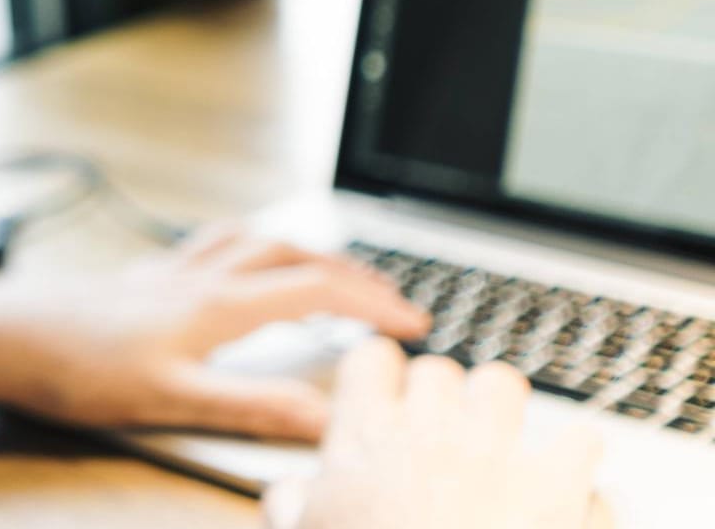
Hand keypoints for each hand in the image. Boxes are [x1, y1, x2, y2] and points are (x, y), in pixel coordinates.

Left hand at [0, 226, 430, 439]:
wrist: (4, 334)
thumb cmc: (78, 367)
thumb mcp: (172, 400)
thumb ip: (251, 406)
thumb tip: (326, 416)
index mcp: (216, 305)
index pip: (316, 289)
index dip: (372, 303)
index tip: (413, 324)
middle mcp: (197, 275)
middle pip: (293, 254)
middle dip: (351, 272)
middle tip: (390, 299)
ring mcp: (168, 270)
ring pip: (252, 239)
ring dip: (301, 249)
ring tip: (330, 269)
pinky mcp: (141, 275)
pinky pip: (211, 243)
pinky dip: (246, 244)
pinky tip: (236, 261)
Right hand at [263, 339, 609, 527]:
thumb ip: (290, 505)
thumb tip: (285, 491)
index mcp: (366, 438)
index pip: (372, 359)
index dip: (379, 376)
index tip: (384, 395)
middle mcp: (431, 429)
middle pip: (438, 369)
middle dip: (440, 398)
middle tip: (439, 437)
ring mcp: (498, 450)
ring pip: (502, 382)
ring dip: (501, 410)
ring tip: (498, 444)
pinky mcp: (559, 481)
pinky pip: (580, 438)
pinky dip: (575, 460)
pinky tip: (563, 482)